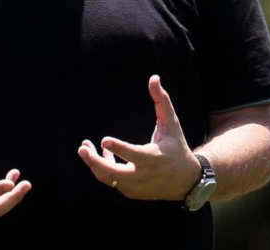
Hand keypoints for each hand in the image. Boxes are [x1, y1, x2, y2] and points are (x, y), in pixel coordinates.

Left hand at [77, 75, 199, 199]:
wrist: (187, 181)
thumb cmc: (177, 147)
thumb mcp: (172, 124)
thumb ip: (162, 101)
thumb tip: (153, 78)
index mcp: (154, 158)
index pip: (133, 155)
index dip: (119, 149)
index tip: (104, 140)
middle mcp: (144, 175)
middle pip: (114, 174)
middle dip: (95, 162)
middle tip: (82, 149)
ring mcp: (137, 186)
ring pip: (109, 178)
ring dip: (94, 164)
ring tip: (84, 147)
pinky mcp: (132, 192)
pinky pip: (112, 181)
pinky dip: (103, 168)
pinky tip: (101, 153)